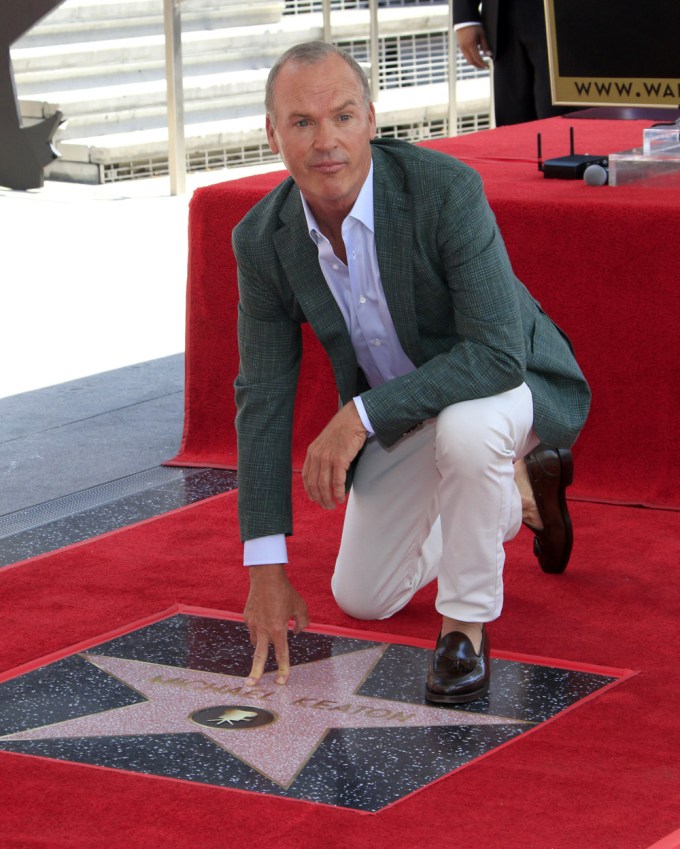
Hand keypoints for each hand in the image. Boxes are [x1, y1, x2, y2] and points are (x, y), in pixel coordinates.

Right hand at [243, 564, 308, 685]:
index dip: (283, 669)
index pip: (282, 655)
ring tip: (268, 631)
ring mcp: (253, 624)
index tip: (281, 681)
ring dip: (261, 642)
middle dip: (255, 672)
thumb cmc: (285, 591)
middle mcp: (263, 630)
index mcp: (278, 630)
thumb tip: (297, 632)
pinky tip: (264, 616)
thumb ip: (302, 622)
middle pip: (259, 656)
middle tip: (251, 685)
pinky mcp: (246, 617)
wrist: (266, 577)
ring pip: (256, 640)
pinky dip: (258, 627)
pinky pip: (253, 627)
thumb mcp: (300, 606)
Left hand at [302, 401, 366, 509]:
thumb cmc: (343, 430)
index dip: (310, 490)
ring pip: (324, 485)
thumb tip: (326, 474)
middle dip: (319, 498)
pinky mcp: (340, 459)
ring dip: (328, 499)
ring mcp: (328, 458)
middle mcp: (317, 456)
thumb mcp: (326, 442)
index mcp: (312, 452)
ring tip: (333, 505)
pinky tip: (341, 498)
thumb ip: (323, 456)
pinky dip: (338, 492)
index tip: (315, 499)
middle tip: (326, 506)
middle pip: (314, 484)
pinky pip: (337, 481)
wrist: (353, 419)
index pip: (306, 476)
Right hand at [456, 24, 490, 68]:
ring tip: (480, 62)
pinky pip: (466, 55)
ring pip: (468, 59)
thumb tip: (489, 55)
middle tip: (484, 67)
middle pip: (471, 62)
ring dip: (474, 62)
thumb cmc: (474, 26)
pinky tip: (475, 57)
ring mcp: (462, 48)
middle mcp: (465, 48)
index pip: (477, 58)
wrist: (465, 20)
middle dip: (478, 65)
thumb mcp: (482, 35)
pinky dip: (471, 58)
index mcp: (471, 45)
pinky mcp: (460, 46)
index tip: (487, 66)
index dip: (482, 64)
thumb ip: (485, 46)